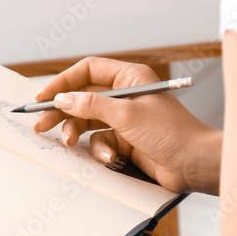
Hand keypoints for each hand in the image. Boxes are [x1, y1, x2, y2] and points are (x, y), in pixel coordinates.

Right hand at [34, 57, 221, 193]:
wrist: (195, 164)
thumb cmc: (171, 133)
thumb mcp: (127, 115)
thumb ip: (91, 106)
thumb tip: (62, 99)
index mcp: (129, 77)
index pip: (87, 71)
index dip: (63, 82)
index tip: (43, 98)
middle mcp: (126, 95)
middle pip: (83, 98)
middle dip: (62, 112)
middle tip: (41, 125)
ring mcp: (126, 119)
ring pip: (89, 122)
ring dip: (78, 133)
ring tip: (69, 143)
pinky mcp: (127, 141)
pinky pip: (101, 141)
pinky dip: (99, 149)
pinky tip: (108, 157)